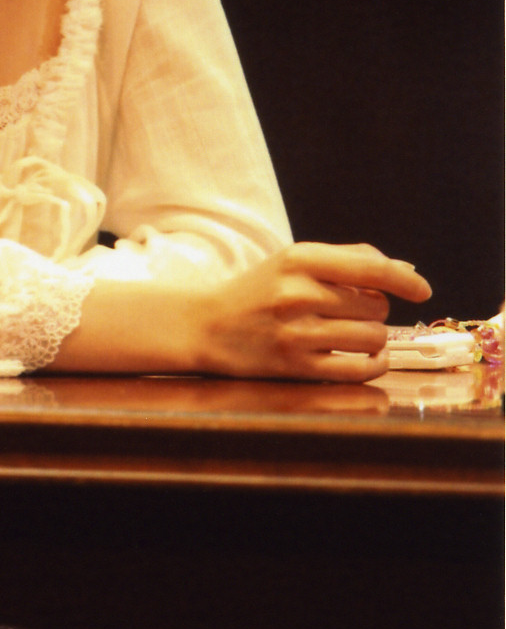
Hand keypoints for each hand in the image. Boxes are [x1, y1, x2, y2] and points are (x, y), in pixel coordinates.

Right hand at [195, 242, 431, 382]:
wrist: (205, 326)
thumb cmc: (258, 291)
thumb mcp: (293, 262)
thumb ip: (347, 259)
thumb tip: (405, 272)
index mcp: (299, 259)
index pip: (369, 266)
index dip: (404, 280)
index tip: (422, 290)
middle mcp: (297, 293)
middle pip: (375, 304)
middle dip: (373, 309)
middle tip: (348, 311)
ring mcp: (296, 333)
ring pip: (373, 336)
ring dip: (372, 337)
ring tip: (349, 333)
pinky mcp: (296, 367)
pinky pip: (360, 369)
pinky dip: (374, 364)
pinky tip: (366, 357)